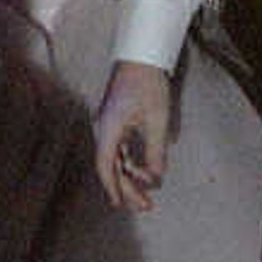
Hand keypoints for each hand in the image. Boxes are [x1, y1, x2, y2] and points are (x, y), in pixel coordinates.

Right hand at [92, 61, 173, 210]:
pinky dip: (129, 163)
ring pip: (116, 159)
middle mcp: (104, 130)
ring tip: (147, 193)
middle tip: (145, 205)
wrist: (141, 56)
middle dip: (127, 187)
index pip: (106, 166)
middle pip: (112, 166)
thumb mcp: (157, 119)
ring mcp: (109, 126)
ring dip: (129, 177)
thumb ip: (155, 151)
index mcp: (108, 130)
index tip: (122, 205)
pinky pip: (120, 149)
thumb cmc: (148, 84)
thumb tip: (155, 177)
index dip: (113, 187)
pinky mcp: (116, 121)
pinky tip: (141, 172)